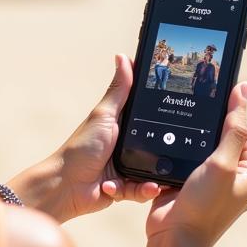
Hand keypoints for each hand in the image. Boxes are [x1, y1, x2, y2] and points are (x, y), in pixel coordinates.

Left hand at [8, 54, 163, 223]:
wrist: (67, 185)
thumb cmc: (81, 146)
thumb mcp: (105, 114)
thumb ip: (119, 89)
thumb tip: (122, 56)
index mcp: (122, 124)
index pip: (149, 115)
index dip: (163, 114)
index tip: (180, 111)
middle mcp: (126, 145)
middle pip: (157, 146)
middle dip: (164, 152)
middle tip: (177, 152)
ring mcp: (126, 166)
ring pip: (154, 171)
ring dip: (154, 176)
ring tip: (156, 179)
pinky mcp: (125, 187)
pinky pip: (143, 189)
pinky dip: (143, 190)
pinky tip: (146, 188)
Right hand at [146, 83, 246, 246]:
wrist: (174, 238)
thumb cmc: (204, 204)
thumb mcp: (223, 163)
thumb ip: (233, 128)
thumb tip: (244, 91)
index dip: (236, 112)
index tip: (221, 92)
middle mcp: (232, 179)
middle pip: (226, 139)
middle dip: (213, 122)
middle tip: (198, 102)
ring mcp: (210, 184)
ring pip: (204, 149)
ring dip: (194, 136)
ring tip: (183, 117)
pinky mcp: (188, 186)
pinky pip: (187, 161)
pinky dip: (180, 150)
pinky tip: (169, 137)